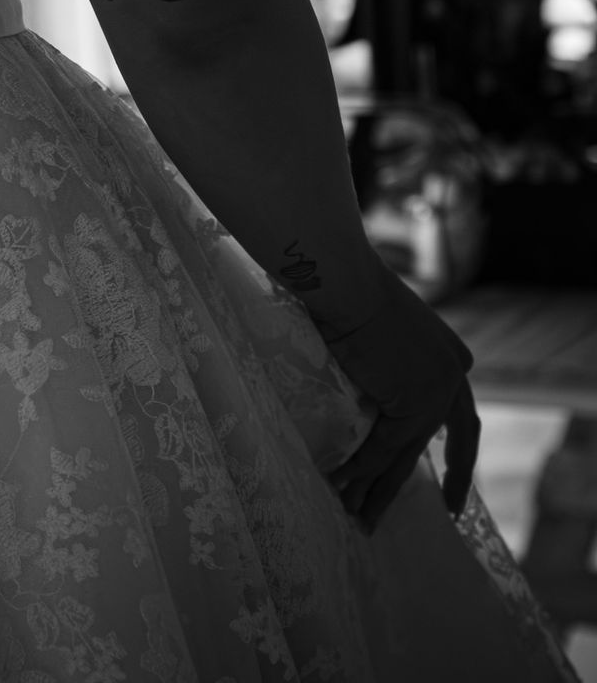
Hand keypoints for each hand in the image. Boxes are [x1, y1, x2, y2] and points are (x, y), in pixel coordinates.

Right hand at [322, 268, 479, 530]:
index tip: (446, 461)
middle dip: (456, 478)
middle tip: (451, 510)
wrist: (344, 284)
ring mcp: (437, 391)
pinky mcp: (413, 404)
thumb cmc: (346, 294)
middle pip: (456, 439)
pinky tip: (341, 485)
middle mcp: (454, 375)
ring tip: (365, 515)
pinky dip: (361, 469)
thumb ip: (385, 362)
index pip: (457, 410)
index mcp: (450, 355)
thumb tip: (365, 387)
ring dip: (383, 486)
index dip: (454, 441)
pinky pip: (385, 448)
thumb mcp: (377, 331)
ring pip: (411, 452)